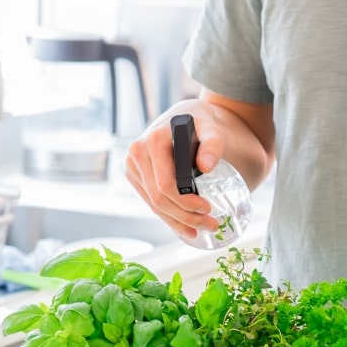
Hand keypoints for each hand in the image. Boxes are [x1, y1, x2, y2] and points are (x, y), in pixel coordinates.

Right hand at [124, 100, 224, 240]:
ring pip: (154, 204)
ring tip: (200, 231)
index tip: (208, 208)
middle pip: (159, 198)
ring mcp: (133, 166)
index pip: (166, 184)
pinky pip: (151, 201)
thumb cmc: (198, 120)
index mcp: (153, 141)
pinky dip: (168, 216)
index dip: (185, 202)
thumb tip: (206, 166)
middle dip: (185, 216)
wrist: (183, 115)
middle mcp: (137, 153)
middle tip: (210, 225)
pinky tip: (185, 227)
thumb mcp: (210, 126)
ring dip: (177, 221)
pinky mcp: (135, 175)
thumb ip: (213, 143)